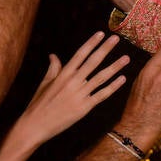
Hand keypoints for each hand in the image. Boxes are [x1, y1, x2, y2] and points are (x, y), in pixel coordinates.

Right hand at [5, 33, 129, 150]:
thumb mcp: (44, 84)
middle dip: (105, 49)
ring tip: (126, 58)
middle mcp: (72, 82)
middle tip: (117, 39)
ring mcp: (79, 95)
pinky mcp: (84, 107)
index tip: (101, 34)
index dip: (91, 43)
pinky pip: (102, 94)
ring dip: (115, 67)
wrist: (34, 126)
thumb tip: (53, 55)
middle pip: (93, 62)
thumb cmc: (38, 105)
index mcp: (63, 75)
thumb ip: (53, 69)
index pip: (80, 54)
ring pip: (101, 77)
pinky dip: (113, 86)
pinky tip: (122, 79)